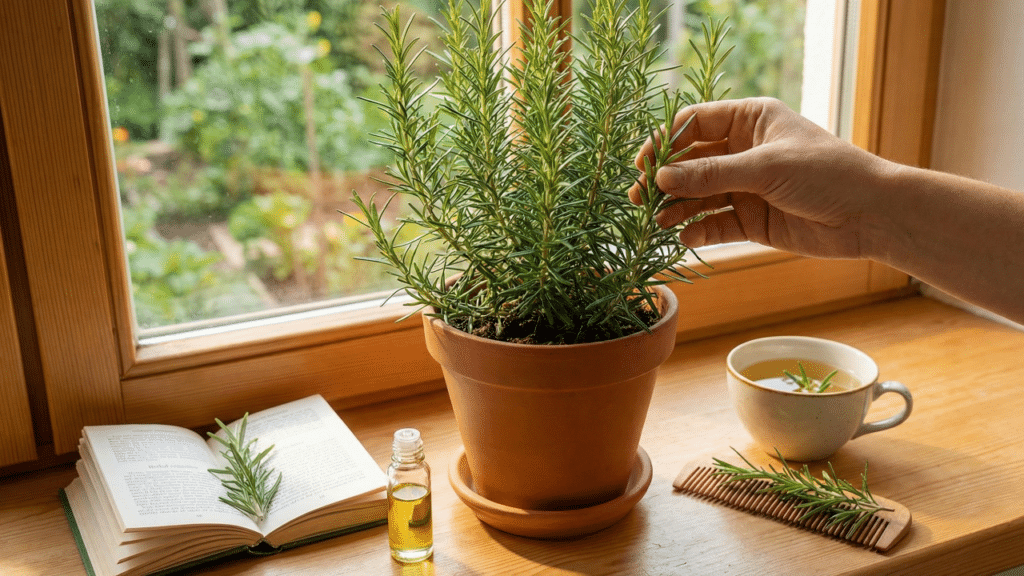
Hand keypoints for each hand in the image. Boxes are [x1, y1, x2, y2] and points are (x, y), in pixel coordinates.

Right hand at [629, 97, 892, 258]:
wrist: (870, 215)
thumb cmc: (826, 174)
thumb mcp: (766, 168)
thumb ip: (711, 174)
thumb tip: (661, 179)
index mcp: (750, 121)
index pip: (695, 124)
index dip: (666, 142)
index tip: (643, 164)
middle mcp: (744, 152)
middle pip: (690, 163)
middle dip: (664, 180)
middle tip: (638, 198)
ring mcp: (747, 187)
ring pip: (699, 196)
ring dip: (676, 208)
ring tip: (657, 222)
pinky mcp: (752, 220)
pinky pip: (715, 223)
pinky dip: (698, 229)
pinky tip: (685, 236)